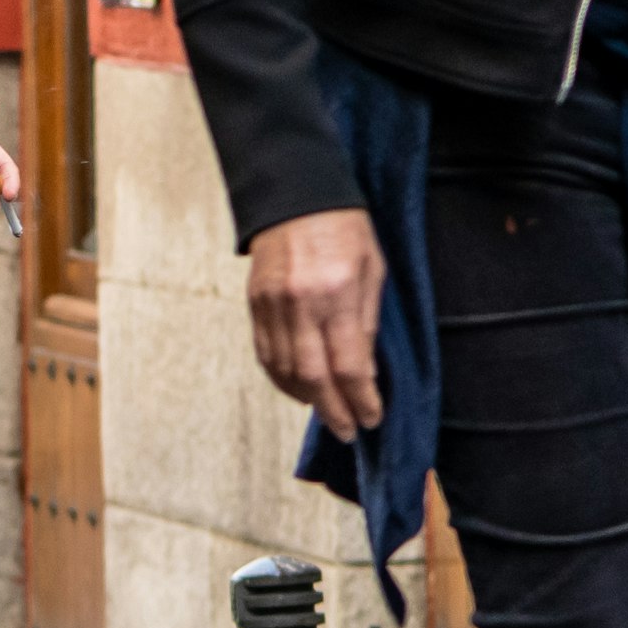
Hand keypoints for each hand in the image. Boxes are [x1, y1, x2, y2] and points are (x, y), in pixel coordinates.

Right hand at [246, 207, 386, 438]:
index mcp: (337, 294)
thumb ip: (366, 322)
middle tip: (349, 431)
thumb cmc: (345, 230)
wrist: (295, 197)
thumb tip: (363, 371)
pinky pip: (265, 355)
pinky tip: (298, 389)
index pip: (349, 364)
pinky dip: (281, 380)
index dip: (361, 399)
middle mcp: (300, 306)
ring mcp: (271, 308)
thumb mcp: (373, 270)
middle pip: (314, 377)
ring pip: (284, 372)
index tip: (372, 418)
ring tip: (326, 411)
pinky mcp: (254, 307)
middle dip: (334, 410)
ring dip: (306, 399)